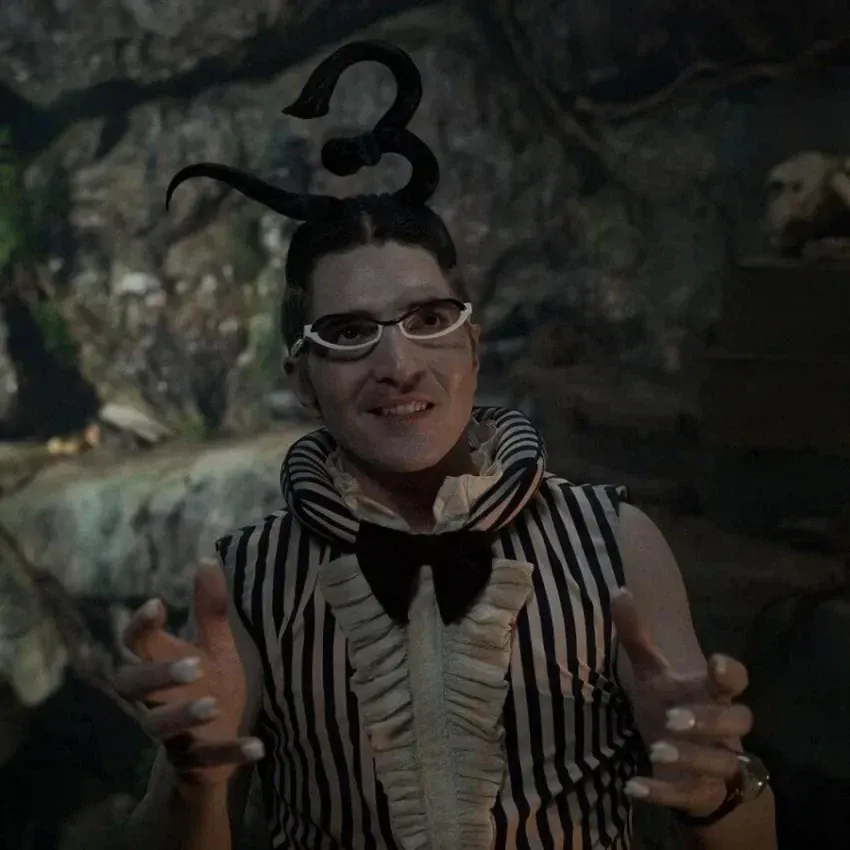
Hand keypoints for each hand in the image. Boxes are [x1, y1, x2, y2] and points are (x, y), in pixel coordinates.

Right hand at [113, 560, 263, 790]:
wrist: (213, 753)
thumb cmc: (211, 685)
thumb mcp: (216, 646)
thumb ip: (210, 609)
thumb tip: (207, 559)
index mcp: (161, 665)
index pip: (135, 644)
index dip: (140, 626)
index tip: (157, 604)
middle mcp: (156, 699)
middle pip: (130, 686)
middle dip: (157, 675)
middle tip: (194, 665)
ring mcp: (172, 734)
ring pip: (159, 727)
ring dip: (184, 715)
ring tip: (214, 704)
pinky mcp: (192, 763)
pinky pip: (206, 761)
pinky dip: (230, 753)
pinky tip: (258, 745)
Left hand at [612, 589, 753, 816]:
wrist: (693, 769)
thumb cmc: (674, 708)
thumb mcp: (651, 673)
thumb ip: (637, 636)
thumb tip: (619, 590)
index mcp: (711, 694)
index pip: (736, 680)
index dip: (730, 673)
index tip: (716, 664)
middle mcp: (722, 729)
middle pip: (738, 721)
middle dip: (709, 720)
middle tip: (673, 719)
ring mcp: (717, 764)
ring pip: (719, 764)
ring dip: (688, 757)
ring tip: (655, 751)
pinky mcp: (701, 794)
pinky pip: (687, 797)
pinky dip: (661, 793)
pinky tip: (633, 786)